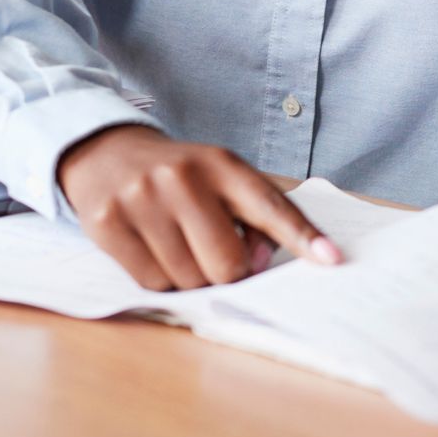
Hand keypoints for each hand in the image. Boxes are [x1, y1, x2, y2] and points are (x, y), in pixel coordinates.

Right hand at [57, 125, 341, 290]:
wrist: (107, 154)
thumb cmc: (179, 176)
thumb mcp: (220, 180)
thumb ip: (252, 217)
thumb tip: (257, 266)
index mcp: (222, 164)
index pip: (270, 205)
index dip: (302, 236)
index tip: (331, 258)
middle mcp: (183, 177)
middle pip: (227, 263)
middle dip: (226, 271)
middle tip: (213, 253)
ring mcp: (142, 199)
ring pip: (188, 279)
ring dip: (189, 276)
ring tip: (176, 242)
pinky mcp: (108, 223)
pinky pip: (151, 282)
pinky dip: (158, 278)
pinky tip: (152, 248)